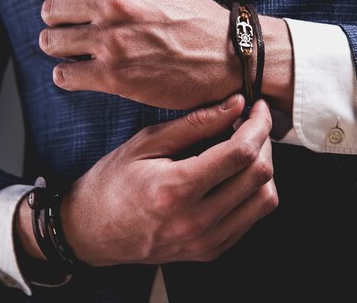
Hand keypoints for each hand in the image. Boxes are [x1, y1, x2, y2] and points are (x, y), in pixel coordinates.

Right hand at [16, 94, 277, 265]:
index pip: (239, 153)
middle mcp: (195, 221)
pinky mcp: (210, 251)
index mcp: (175, 189)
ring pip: (265, 200)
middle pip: (258, 176)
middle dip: (264, 142)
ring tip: (245, 149)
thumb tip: (235, 105)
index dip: (257, 124)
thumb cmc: (112, 181)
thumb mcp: (147, 142)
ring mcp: (205, 241)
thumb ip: (195, 123)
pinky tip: (236, 174)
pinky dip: (254, 191)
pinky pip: (252, 218)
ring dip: (263, 168)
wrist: (92, 231)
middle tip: (250, 124)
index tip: (257, 108)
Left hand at [38, 0, 292, 111]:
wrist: (229, 56)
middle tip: (76, 35)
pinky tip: (85, 75)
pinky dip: (68, 76)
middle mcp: (114, 1)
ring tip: (80, 55)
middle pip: (50, 11)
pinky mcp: (114, 75)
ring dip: (61, 50)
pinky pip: (63, 74)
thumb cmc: (195, 21)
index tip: (69, 9)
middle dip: (59, 24)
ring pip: (51, 42)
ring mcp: (112, 39)